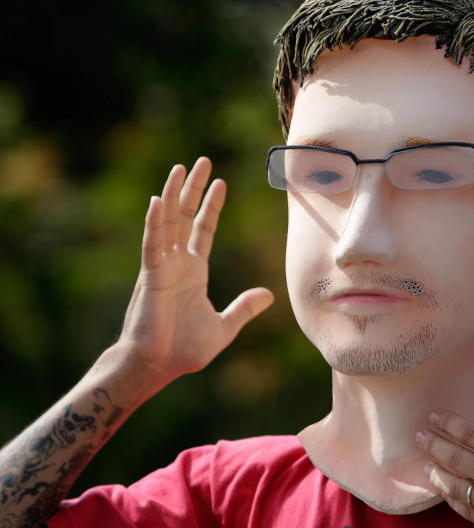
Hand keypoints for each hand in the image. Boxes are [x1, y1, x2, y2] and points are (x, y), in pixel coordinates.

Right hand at [116, 157, 273, 384]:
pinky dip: (155, 223)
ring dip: (174, 194)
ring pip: (168, 222)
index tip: (220, 182)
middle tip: (202, 161)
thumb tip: (268, 294)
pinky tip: (158, 200)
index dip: (211, 206)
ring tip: (181, 168)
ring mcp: (162, 267)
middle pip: (184, 216)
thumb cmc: (184, 350)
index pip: (203, 229)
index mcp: (193, 271)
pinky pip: (153, 245)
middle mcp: (177, 263)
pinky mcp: (151, 276)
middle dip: (193, 189)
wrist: (158, 366)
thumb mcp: (224, 326)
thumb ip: (244, 308)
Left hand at [418, 410, 473, 527]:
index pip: (471, 434)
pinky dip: (452, 499)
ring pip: (456, 487)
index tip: (435, 416)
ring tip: (427, 464)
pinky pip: (466, 511)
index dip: (449, 423)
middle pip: (456, 458)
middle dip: (435, 443)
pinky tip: (446, 492)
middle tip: (420, 434)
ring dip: (438, 473)